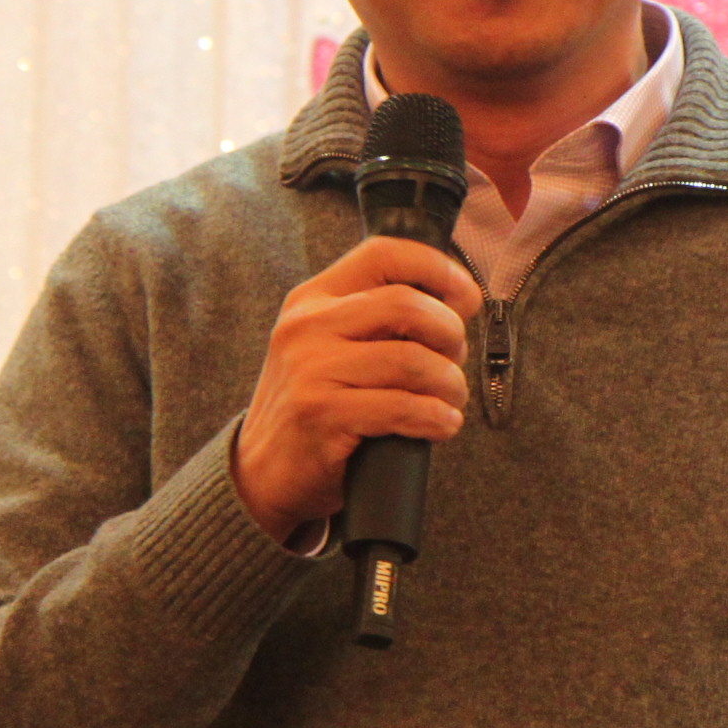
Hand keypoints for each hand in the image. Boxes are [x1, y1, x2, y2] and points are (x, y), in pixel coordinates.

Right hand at [231, 233, 482, 541]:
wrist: (263, 473)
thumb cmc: (316, 408)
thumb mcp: (333, 348)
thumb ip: (383, 320)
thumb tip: (460, 298)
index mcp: (312, 298)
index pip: (383, 254)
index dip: (437, 268)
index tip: (465, 296)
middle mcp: (306, 326)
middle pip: (406, 304)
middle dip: (450, 334)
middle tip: (454, 363)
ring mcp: (310, 370)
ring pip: (412, 360)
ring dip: (450, 384)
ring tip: (451, 401)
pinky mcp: (321, 415)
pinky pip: (402, 407)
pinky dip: (436, 418)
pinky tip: (441, 425)